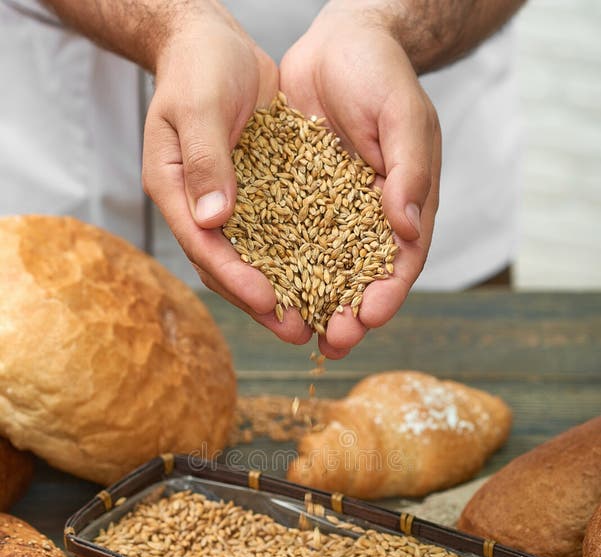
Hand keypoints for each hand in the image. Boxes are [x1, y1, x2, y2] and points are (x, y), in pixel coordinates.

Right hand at [142, 10, 311, 344]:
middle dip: (263, 303)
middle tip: (297, 333)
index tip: (267, 299)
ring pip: (255, 261)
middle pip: (229, 268)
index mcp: (174, 191)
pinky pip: (277, 237)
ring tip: (315, 323)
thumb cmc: (198, 65)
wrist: (211, 43)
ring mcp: (227, 206)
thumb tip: (213, 218)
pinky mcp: (257, 196)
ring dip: (284, 292)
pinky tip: (328, 280)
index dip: (235, 277)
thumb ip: (206, 158)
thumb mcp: (199, 104)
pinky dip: (299, 261)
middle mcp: (198, 208)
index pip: (204, 246)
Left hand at [280, 5, 440, 357]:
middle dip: (347, 314)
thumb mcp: (402, 114)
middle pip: (361, 279)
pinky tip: (261, 291)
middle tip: (332, 343)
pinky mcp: (296, 203)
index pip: (402, 262)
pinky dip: (277, 269)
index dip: (388, 293)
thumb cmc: (381, 72)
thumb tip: (407, 228)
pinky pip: (285, 242)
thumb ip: (409, 170)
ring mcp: (331, 215)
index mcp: (405, 206)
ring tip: (294, 332)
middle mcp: (368, 220)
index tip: (369, 316)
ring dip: (310, 305)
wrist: (337, 42)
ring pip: (321, 271)